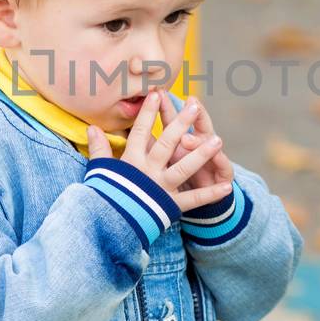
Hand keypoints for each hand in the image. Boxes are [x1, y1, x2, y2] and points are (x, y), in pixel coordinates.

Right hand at [84, 90, 231, 213]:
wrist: (108, 226)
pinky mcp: (171, 205)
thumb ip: (99, 148)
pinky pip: (194, 199)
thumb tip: (92, 127)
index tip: (157, 94)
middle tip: (194, 106)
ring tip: (218, 140)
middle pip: (167, 143)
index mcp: (131, 160)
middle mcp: (148, 171)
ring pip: (184, 167)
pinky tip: (228, 187)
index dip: (148, 113)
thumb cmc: (105, 195)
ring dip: (202, 154)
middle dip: (181, 123)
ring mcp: (161, 187)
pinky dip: (211, 194)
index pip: (140, 132)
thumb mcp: (100, 170)